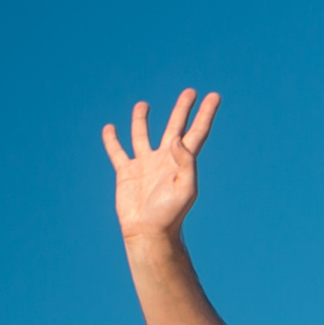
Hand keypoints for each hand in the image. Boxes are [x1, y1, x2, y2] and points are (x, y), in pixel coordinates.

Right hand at [103, 89, 220, 241]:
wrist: (149, 232)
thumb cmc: (170, 215)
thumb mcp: (185, 189)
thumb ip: (186, 163)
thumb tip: (177, 140)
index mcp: (182, 162)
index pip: (196, 132)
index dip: (205, 114)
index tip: (214, 96)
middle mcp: (165, 159)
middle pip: (175, 127)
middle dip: (183, 109)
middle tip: (190, 92)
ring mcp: (145, 165)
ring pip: (142, 135)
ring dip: (142, 119)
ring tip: (143, 104)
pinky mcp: (126, 172)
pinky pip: (117, 151)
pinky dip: (112, 140)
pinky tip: (110, 129)